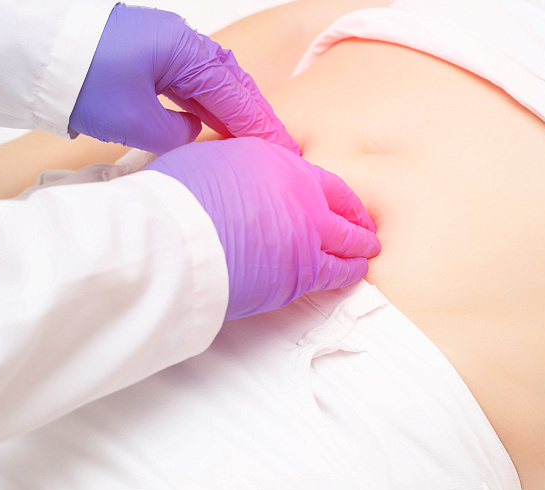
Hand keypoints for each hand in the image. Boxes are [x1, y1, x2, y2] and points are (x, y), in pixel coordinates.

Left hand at [69, 3, 296, 155]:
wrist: (33, 52)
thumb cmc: (82, 79)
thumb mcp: (136, 121)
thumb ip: (177, 133)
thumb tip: (192, 131)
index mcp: (185, 52)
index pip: (236, 95)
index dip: (260, 126)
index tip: (283, 150)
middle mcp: (181, 43)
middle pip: (232, 82)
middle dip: (255, 114)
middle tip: (278, 144)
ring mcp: (165, 45)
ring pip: (213, 80)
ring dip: (233, 109)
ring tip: (252, 138)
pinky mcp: (148, 53)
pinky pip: (191, 80)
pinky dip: (209, 102)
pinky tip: (215, 121)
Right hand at [145, 137, 380, 320]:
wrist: (177, 238)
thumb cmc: (177, 201)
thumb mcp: (207, 161)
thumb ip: (237, 170)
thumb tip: (235, 181)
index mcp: (276, 161)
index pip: (320, 179)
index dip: (337, 195)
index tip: (343, 203)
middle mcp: (300, 192)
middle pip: (341, 207)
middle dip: (357, 219)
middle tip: (366, 228)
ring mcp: (307, 231)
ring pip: (346, 240)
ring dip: (359, 246)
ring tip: (367, 252)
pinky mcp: (303, 270)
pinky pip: (336, 272)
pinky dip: (349, 271)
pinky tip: (355, 273)